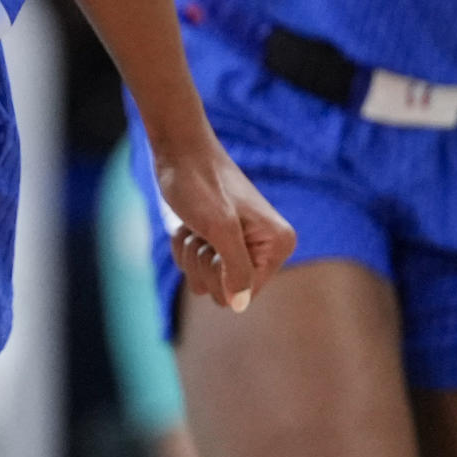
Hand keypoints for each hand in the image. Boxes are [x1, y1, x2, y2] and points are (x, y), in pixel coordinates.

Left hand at [152, 134, 296, 311]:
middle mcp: (265, 249)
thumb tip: (240, 306)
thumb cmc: (198, 182)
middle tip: (202, 231)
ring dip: (191, 255)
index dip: (221, 274)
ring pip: (206, 283)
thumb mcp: (220, 227)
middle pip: (225, 293)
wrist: (178, 150)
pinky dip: (184, 248)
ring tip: (195, 224)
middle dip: (203, 264)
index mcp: (278, 244)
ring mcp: (241, 247)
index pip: (246, 293)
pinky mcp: (218, 243)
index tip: (214, 244)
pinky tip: (188, 223)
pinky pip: (195, 268)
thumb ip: (236, 269)